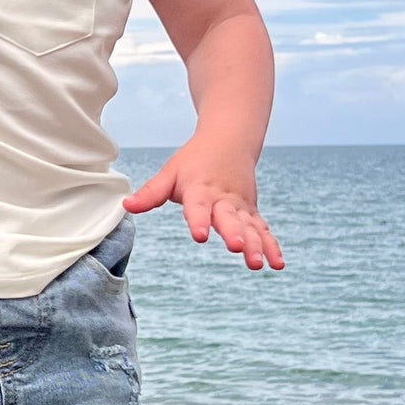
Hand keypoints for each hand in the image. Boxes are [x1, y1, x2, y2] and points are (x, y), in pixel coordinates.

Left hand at [124, 142, 283, 269]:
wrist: (229, 140)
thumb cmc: (194, 161)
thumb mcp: (170, 173)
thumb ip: (151, 193)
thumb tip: (127, 206)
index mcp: (200, 190)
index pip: (198, 207)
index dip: (198, 221)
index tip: (200, 236)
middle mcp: (223, 199)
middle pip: (229, 218)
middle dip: (234, 234)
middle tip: (237, 248)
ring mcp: (240, 206)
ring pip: (249, 227)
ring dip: (255, 245)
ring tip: (257, 264)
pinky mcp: (251, 212)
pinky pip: (262, 230)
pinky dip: (271, 246)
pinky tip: (277, 264)